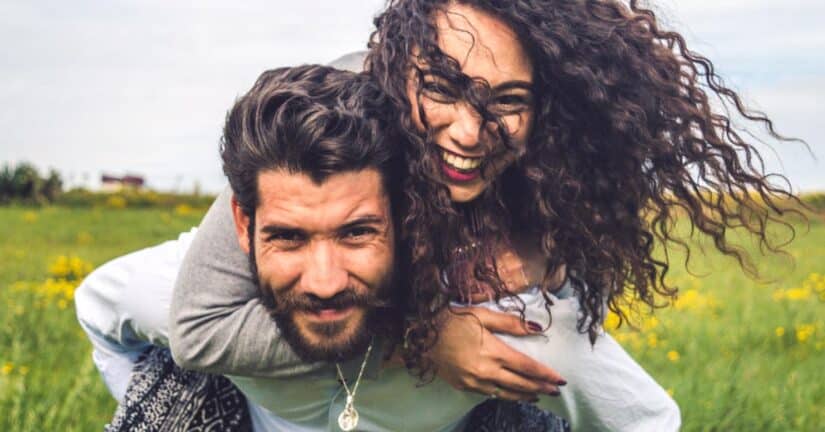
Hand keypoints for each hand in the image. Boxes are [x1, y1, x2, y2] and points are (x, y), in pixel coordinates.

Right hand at [428, 306, 565, 400]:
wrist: (421, 334)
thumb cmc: (452, 319)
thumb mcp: (482, 314)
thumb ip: (510, 323)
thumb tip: (535, 327)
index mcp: (493, 351)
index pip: (527, 367)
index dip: (545, 374)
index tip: (560, 379)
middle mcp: (486, 371)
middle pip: (520, 384)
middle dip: (540, 388)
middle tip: (555, 390)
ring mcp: (473, 382)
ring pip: (505, 393)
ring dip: (524, 395)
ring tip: (537, 396)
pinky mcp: (463, 386)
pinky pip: (489, 394)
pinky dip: (504, 395)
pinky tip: (511, 393)